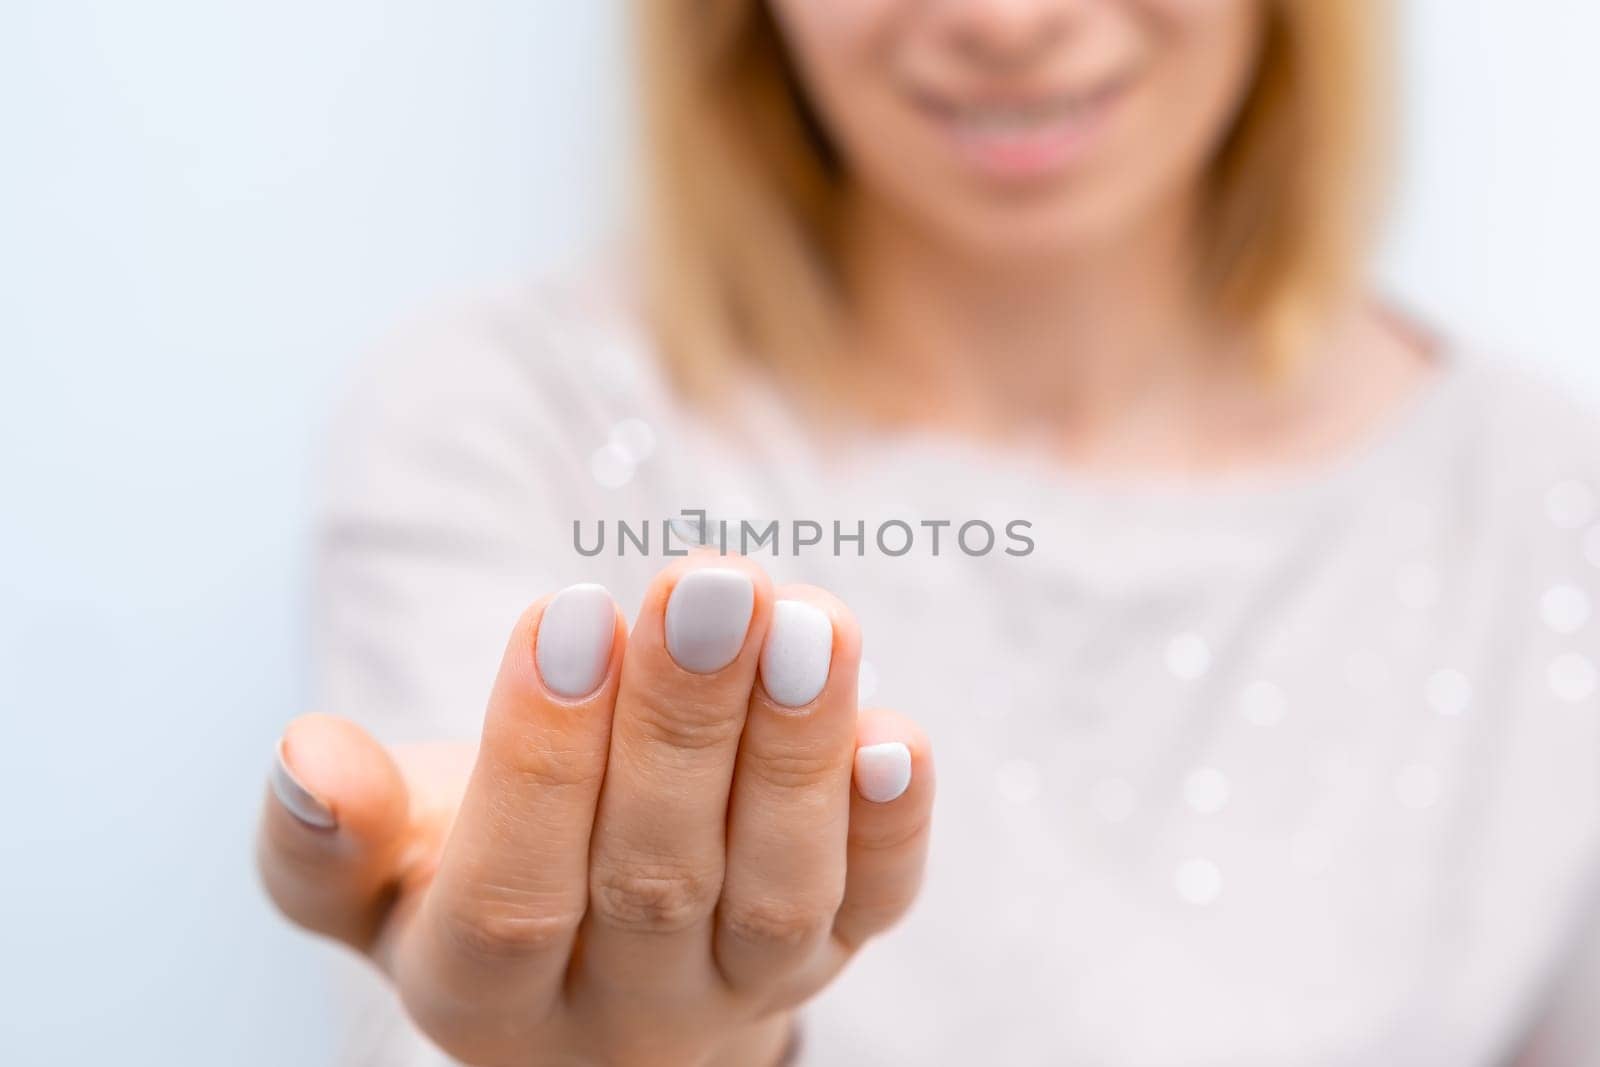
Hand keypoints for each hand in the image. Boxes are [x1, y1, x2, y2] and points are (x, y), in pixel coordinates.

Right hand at [258, 555, 934, 1066]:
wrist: (597, 958)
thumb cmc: (472, 883)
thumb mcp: (376, 876)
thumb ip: (327, 842)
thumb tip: (308, 761)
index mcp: (481, 993)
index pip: (509, 895)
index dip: (540, 758)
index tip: (563, 611)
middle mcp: (622, 1010)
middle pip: (656, 876)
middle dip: (682, 724)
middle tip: (704, 584)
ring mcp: (740, 986)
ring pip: (777, 891)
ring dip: (796, 753)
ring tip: (807, 621)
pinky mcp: (837, 950)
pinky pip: (875, 905)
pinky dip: (891, 827)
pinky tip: (897, 734)